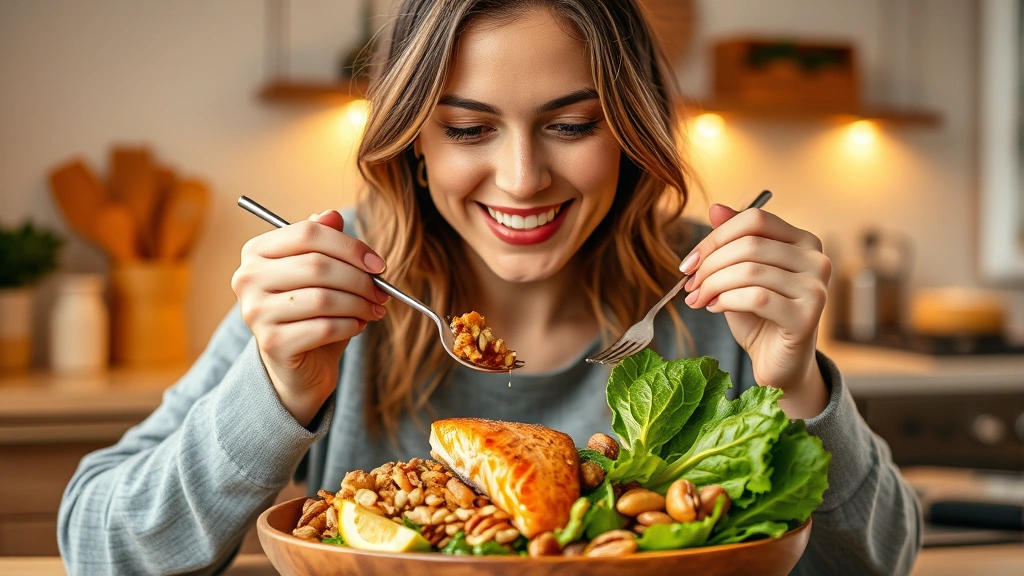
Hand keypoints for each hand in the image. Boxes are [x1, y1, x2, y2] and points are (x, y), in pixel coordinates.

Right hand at [231, 210, 388, 426]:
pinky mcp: (271, 343)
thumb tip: (332, 215)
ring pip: (323, 298)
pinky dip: (351, 326)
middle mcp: (248, 278)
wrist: (297, 366)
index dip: (349, 246)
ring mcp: (255, 312)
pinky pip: (325, 327)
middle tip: (382, 292)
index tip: (378, 264)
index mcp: (256, 251)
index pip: (308, 233)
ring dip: (359, 304)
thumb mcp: (321, 273)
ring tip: (374, 310)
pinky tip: (357, 327)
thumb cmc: (311, 312)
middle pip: (317, 265)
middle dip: (359, 279)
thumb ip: (324, 242)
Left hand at [680, 204, 831, 418]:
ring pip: (750, 271)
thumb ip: (732, 241)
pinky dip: (726, 301)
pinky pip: (756, 297)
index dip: (715, 237)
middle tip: (689, 285)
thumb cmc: (758, 316)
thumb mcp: (739, 273)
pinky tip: (715, 308)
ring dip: (713, 285)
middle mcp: (817, 259)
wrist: (778, 362)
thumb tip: (715, 207)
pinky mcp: (808, 316)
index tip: (689, 263)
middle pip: (749, 244)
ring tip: (698, 299)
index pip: (755, 219)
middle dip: (709, 264)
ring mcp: (817, 287)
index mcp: (802, 241)